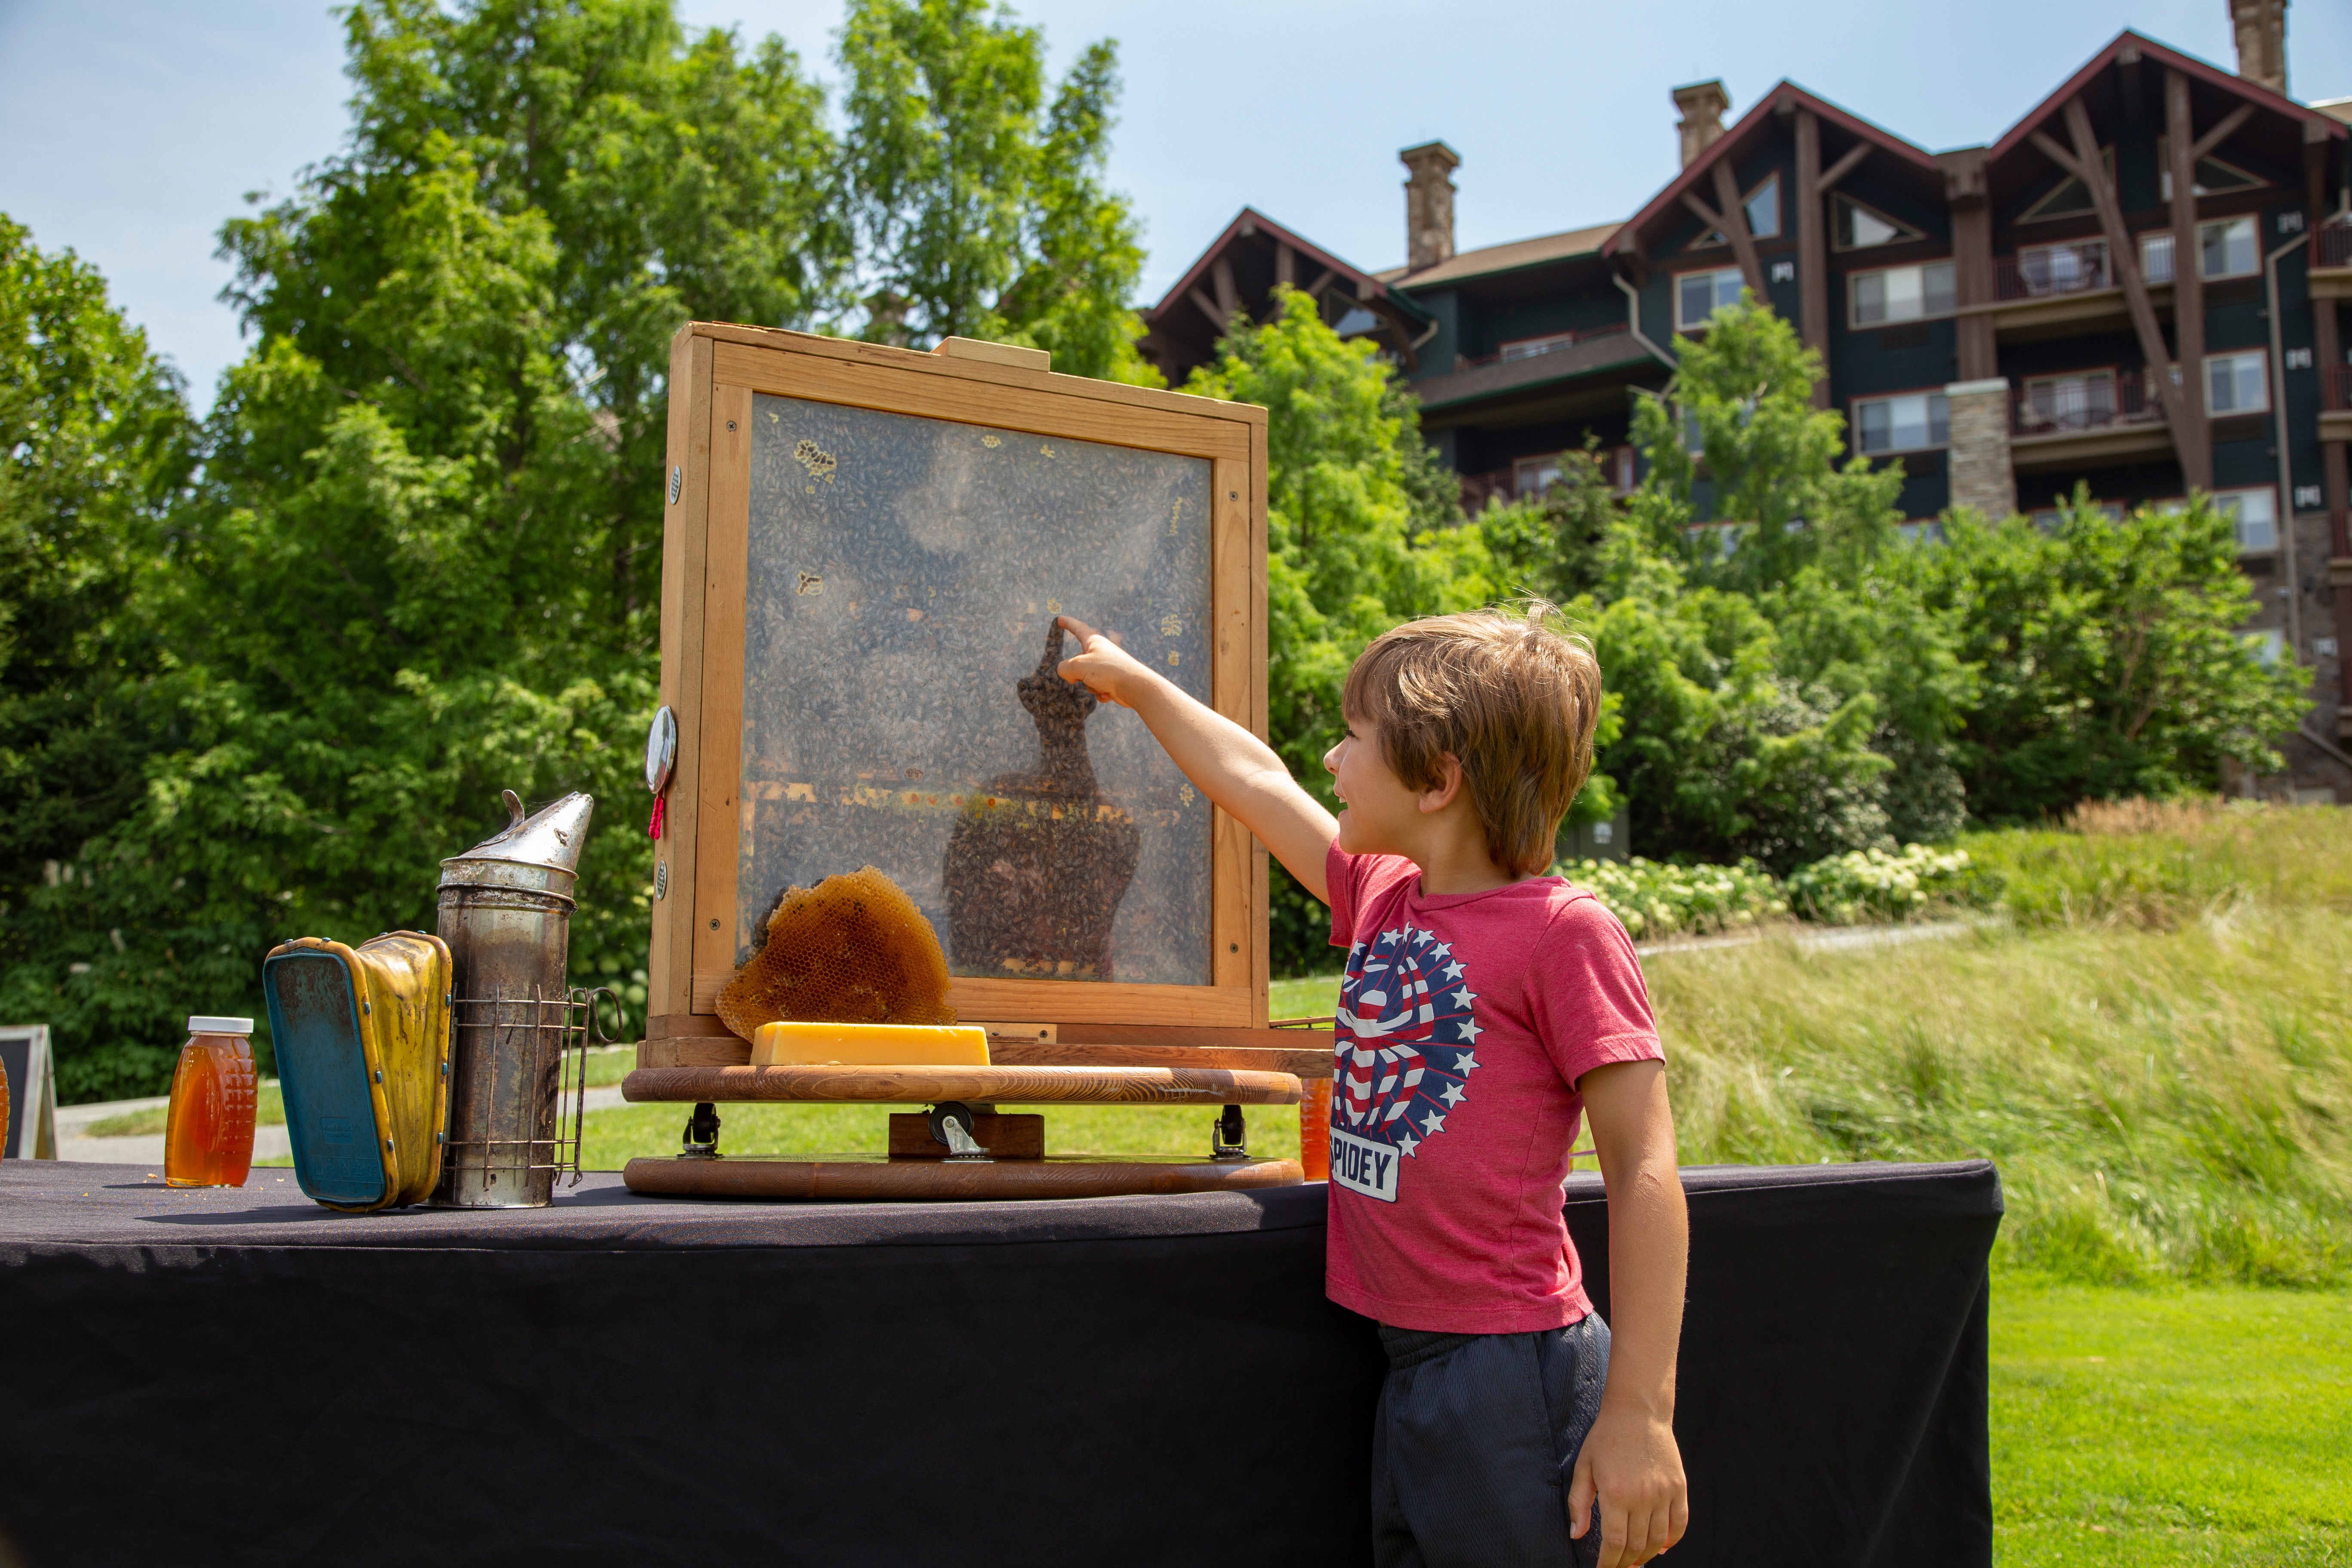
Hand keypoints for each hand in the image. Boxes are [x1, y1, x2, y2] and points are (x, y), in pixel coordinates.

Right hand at [1053, 615, 1153, 708]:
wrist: (1135, 687)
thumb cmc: (1108, 671)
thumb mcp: (1079, 666)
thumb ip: (1065, 668)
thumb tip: (1069, 675)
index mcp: (1094, 642)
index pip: (1077, 628)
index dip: (1067, 623)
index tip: (1059, 619)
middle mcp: (1101, 652)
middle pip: (1078, 661)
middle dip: (1077, 673)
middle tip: (1081, 677)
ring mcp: (1107, 666)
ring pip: (1086, 677)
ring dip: (1090, 685)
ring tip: (1101, 685)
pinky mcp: (1113, 680)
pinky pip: (1097, 688)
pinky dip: (1100, 692)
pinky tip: (1108, 693)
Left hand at [1568, 1401, 1688, 1565]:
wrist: (1638, 1411)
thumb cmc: (1606, 1438)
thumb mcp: (1584, 1467)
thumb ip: (1579, 1503)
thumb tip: (1577, 1536)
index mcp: (1615, 1494)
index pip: (1614, 1544)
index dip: (1609, 1563)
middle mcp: (1642, 1497)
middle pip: (1637, 1546)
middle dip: (1625, 1563)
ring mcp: (1664, 1493)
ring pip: (1659, 1540)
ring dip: (1647, 1556)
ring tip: (1636, 1560)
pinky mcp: (1679, 1487)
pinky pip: (1680, 1524)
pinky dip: (1672, 1540)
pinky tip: (1662, 1547)